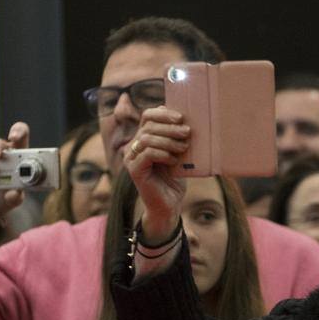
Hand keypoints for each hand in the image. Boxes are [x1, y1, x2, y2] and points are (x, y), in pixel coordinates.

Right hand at [123, 106, 190, 243]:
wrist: (169, 205)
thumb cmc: (174, 179)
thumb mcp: (177, 154)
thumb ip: (176, 137)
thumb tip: (185, 119)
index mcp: (143, 138)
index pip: (147, 116)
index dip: (163, 114)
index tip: (181, 117)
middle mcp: (133, 146)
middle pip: (148, 126)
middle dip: (169, 127)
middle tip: (187, 132)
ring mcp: (131, 158)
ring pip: (147, 139)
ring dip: (168, 141)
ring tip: (184, 147)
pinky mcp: (134, 170)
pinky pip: (147, 154)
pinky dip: (163, 154)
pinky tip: (174, 160)